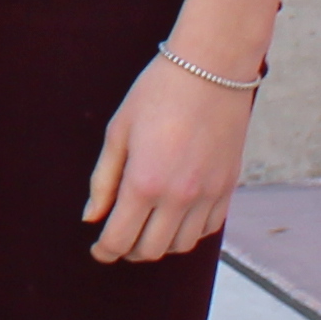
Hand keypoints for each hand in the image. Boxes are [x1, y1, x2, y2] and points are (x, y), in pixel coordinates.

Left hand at [81, 57, 252, 263]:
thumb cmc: (157, 93)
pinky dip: (189, 231)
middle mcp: (178, 196)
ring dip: (160, 244)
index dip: (105, 251)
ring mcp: (208, 194)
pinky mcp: (228, 187)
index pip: (120, 239)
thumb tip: (92, 217)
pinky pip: (208, 228)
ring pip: (182, 245)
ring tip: (147, 227)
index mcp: (144, 182)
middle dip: (129, 250)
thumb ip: (103, 180)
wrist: (211, 68)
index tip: (99, 249)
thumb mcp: (118, 131)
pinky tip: (176, 216)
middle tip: (119, 238)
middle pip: (150, 250)